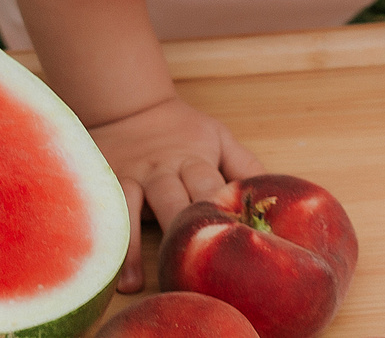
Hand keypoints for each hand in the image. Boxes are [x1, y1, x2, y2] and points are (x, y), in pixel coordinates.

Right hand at [89, 94, 265, 292]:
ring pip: (137, 207)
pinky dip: (116, 246)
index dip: (222, 212)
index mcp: (195, 158)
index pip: (211, 187)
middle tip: (200, 264)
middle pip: (176, 199)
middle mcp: (163, 168)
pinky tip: (124, 279)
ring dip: (142, 243)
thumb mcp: (218, 137)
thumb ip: (245, 167)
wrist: (129, 106)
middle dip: (187, 229)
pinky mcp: (105, 184)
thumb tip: (279, 196)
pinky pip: (110, 215)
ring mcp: (133, 177)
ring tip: (151, 278)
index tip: (237, 241)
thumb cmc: (182, 130)